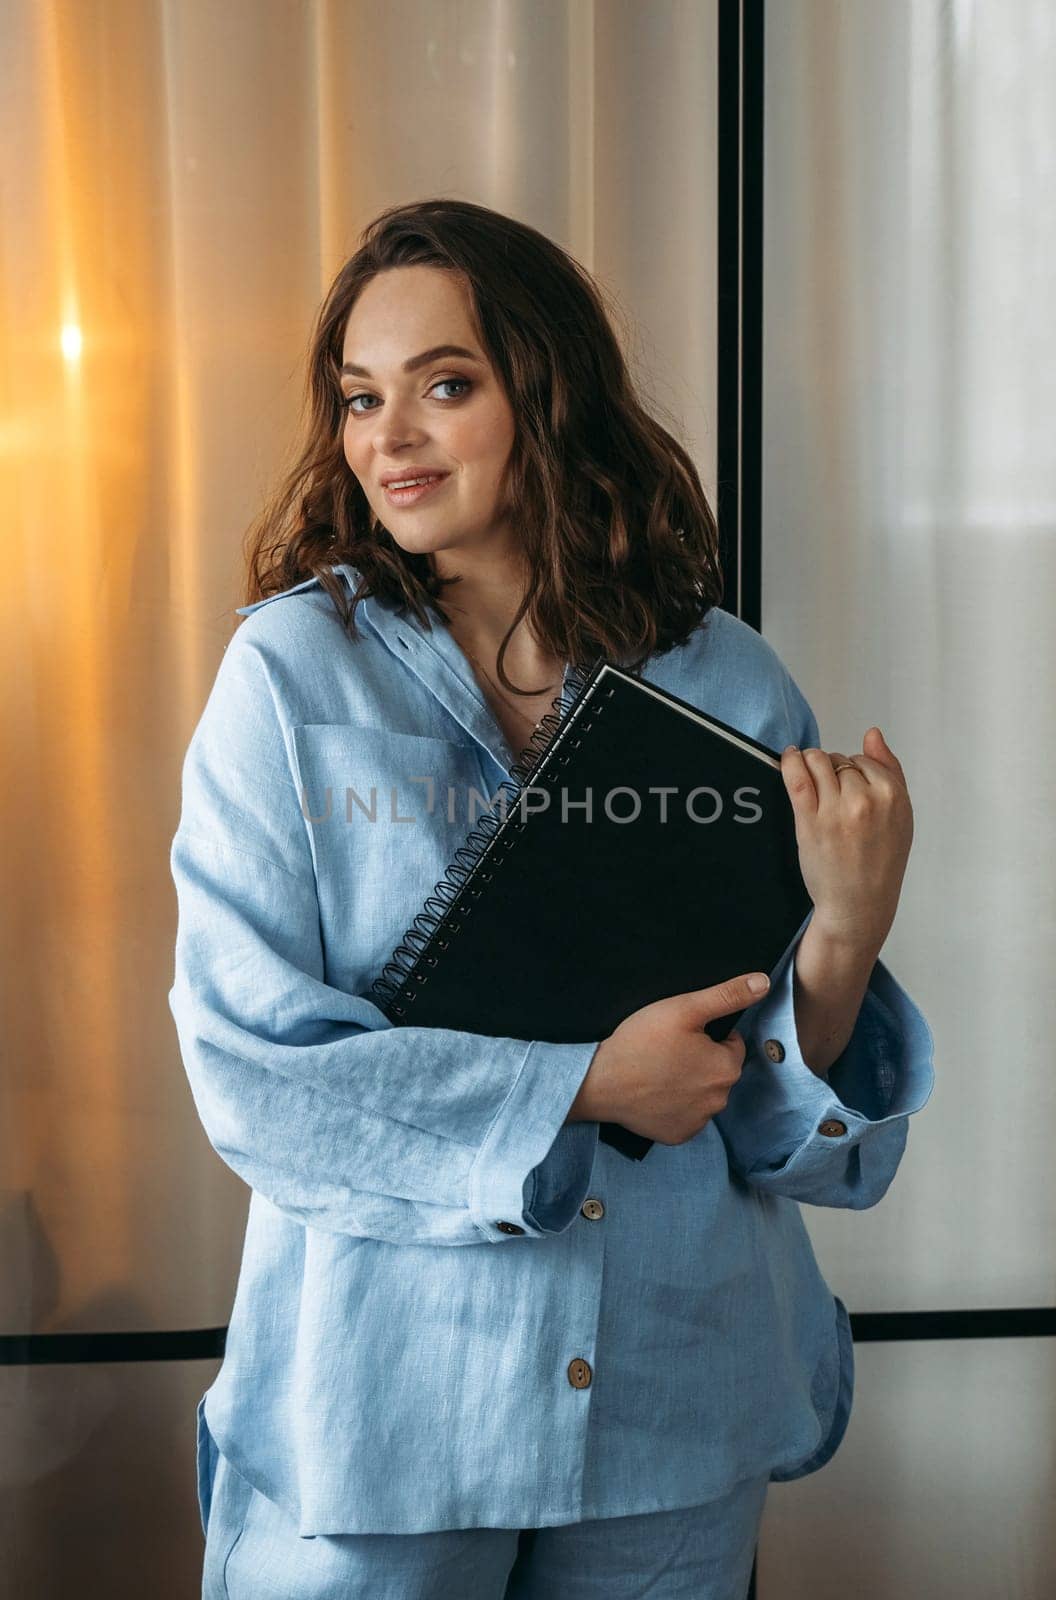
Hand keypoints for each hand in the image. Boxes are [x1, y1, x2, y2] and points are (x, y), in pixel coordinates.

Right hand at [568, 971, 770, 1144]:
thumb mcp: (684, 1008)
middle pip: (718, 1071)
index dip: (707, 1035)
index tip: (680, 1034)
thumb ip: (726, 995)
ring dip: (689, 1083)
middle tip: (667, 1050)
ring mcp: (699, 1122)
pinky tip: (655, 1093)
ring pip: (703, 1094)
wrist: (600, 1082)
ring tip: (658, 1070)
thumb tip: (762, 982)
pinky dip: (675, 1106)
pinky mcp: (678, 1135)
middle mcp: (719, 1100)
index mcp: (726, 1068)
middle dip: (700, 1059)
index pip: (731, 1045)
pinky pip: (686, 1116)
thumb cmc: (640, 1043)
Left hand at [780, 726, 912, 949]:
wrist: (860, 903)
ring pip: (818, 761)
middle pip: (839, 761)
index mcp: (893, 796)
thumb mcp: (902, 815)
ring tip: (813, 783)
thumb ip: (890, 771)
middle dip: (834, 772)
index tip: (851, 791)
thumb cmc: (882, 860)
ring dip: (812, 765)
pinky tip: (789, 757)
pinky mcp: (809, 821)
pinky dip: (790, 761)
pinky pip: (796, 778)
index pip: (864, 761)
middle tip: (833, 799)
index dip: (854, 772)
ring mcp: (835, 810)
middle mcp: (865, 800)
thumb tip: (872, 733)